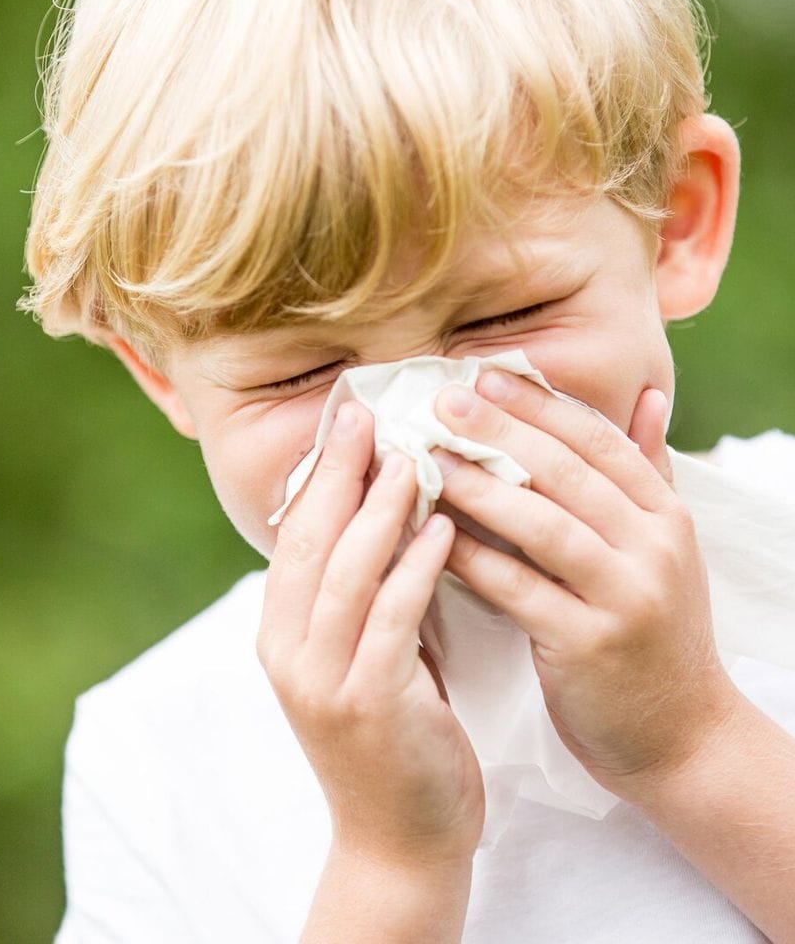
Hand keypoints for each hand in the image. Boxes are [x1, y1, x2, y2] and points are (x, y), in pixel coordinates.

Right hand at [259, 402, 483, 869]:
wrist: (399, 842)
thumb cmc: (393, 737)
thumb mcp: (362, 657)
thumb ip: (363, 594)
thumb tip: (388, 514)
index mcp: (281, 632)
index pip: (293, 533)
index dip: (319, 473)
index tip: (347, 418)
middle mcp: (288, 651)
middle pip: (309, 540)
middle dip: (338, 472)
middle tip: (368, 413)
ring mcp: (321, 681)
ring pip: (345, 572)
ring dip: (378, 509)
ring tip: (413, 457)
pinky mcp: (367, 706)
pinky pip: (392, 621)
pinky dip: (415, 569)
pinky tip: (443, 529)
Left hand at [431, 374, 740, 801]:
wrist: (683, 735)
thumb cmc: (653, 631)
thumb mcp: (664, 547)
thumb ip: (647, 471)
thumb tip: (646, 397)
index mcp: (665, 514)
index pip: (599, 440)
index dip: (539, 403)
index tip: (484, 374)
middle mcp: (653, 547)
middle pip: (568, 472)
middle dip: (500, 430)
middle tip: (443, 400)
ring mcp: (626, 596)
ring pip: (544, 524)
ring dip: (480, 487)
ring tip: (427, 459)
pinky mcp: (591, 645)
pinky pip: (520, 589)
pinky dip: (474, 558)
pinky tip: (432, 534)